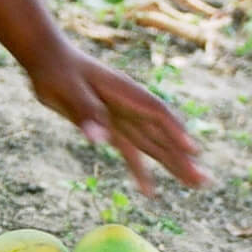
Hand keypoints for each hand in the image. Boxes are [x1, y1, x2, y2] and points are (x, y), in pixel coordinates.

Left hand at [26, 44, 209, 195]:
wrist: (47, 59)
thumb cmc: (57, 69)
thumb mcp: (67, 88)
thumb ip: (85, 111)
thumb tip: (100, 139)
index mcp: (124, 92)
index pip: (156, 113)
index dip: (174, 130)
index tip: (192, 150)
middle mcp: (130, 106)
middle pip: (162, 135)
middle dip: (183, 158)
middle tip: (205, 181)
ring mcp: (123, 118)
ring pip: (153, 146)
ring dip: (173, 165)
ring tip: (196, 185)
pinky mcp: (110, 128)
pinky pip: (130, 152)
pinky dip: (140, 171)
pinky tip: (149, 192)